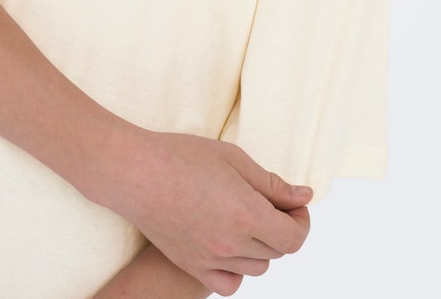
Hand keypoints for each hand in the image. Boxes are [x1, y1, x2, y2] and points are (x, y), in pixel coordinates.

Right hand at [107, 131, 311, 295]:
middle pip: (278, 251)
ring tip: (247, 218)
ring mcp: (210, 259)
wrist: (136, 173)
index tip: (292, 203)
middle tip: (268, 202)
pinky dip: (238, 270)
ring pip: (257, 268)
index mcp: (247, 214)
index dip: (301, 221)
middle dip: (282, 227)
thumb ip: (272, 183)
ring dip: (262, 246)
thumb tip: (304, 197)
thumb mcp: (234, 159)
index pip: (294, 237)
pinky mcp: (191, 266)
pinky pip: (229, 283)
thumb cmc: (184, 157)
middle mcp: (232, 243)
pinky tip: (231, 245)